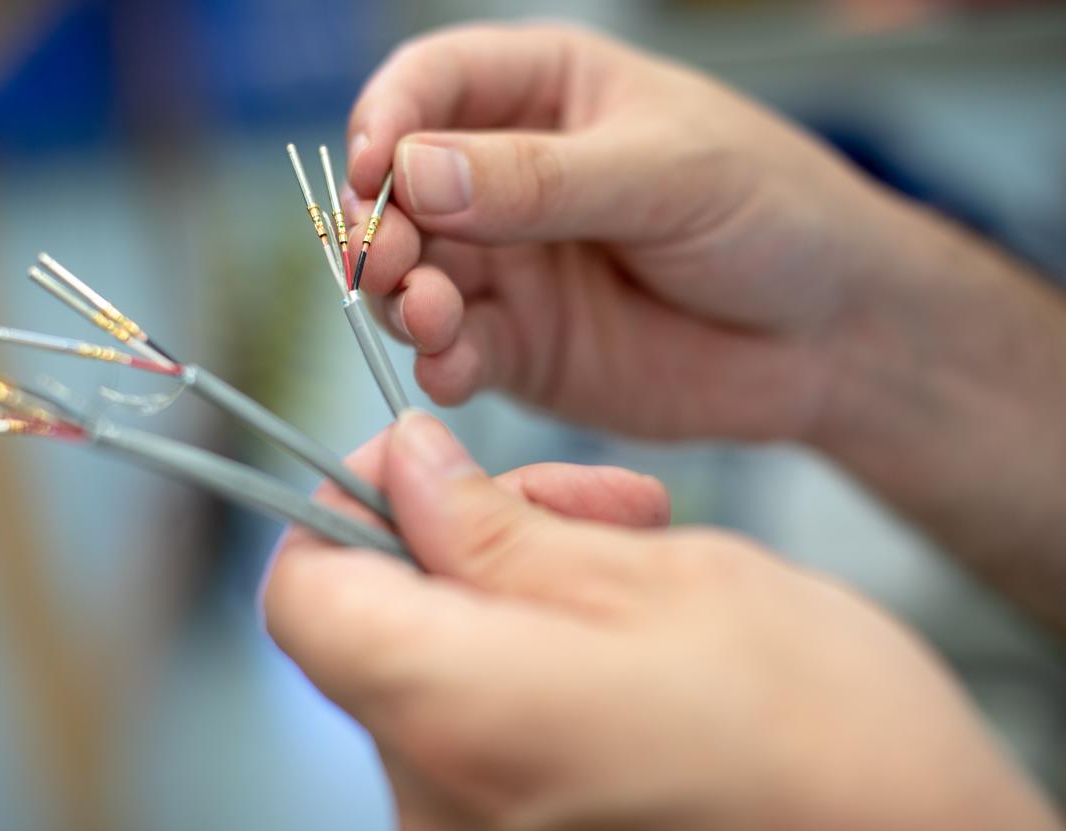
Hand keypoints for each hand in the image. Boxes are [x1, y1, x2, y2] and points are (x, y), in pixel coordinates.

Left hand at [264, 413, 1062, 830]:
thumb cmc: (828, 729)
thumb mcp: (660, 575)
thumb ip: (496, 525)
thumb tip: (402, 465)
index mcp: (457, 717)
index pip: (301, 595)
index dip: (345, 510)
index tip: (424, 470)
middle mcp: (433, 811)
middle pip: (376, 631)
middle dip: (465, 544)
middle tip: (590, 506)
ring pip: (433, 679)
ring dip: (510, 603)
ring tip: (636, 572)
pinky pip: (472, 745)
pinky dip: (523, 677)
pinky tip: (624, 653)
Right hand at [343, 21, 1065, 633]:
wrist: (834, 335)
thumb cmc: (775, 214)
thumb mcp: (668, 174)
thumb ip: (541, 180)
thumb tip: (415, 172)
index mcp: (547, 96)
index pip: (432, 84)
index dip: (387, 120)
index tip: (372, 169)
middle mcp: (509, 181)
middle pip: (400, 190)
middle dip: (380, 223)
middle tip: (386, 260)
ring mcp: (511, 269)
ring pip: (413, 275)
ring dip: (400, 296)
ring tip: (429, 312)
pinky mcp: (521, 348)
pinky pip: (456, 353)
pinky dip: (439, 364)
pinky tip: (452, 370)